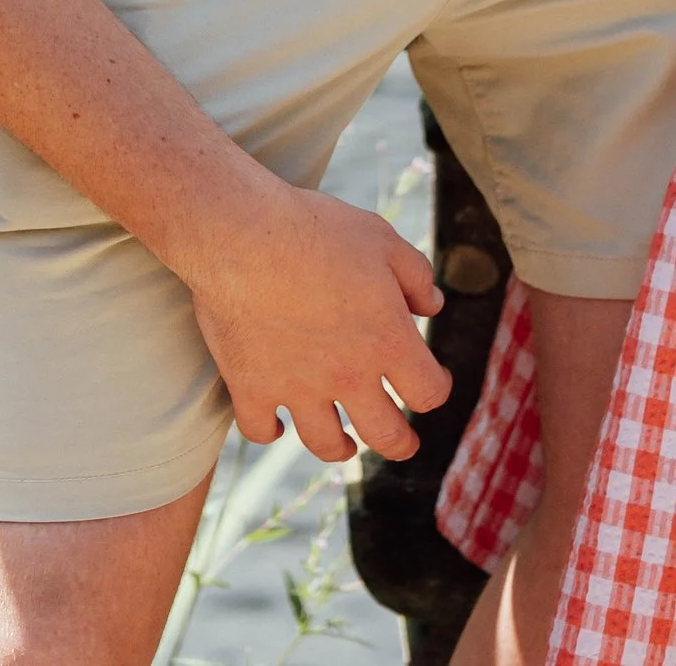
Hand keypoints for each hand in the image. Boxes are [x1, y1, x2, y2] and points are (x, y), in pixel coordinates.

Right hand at [180, 175, 447, 462]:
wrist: (240, 232)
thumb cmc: (314, 228)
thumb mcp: (380, 237)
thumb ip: (415, 275)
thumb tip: (433, 306)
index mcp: (386, 340)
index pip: (428, 391)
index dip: (436, 388)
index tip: (433, 378)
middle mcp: (346, 375)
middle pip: (386, 436)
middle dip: (401, 443)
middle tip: (403, 441)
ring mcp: (296, 387)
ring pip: (326, 444)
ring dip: (340, 447)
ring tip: (344, 443)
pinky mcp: (251, 387)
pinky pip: (261, 430)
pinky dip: (269, 431)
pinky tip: (276, 423)